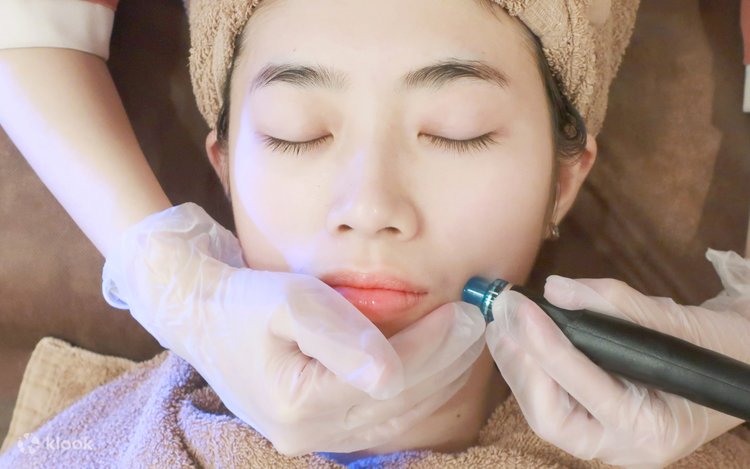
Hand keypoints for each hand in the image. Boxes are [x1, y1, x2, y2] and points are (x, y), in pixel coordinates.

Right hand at [102, 203, 484, 454]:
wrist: (197, 309)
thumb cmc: (241, 297)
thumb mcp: (290, 301)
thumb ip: (341, 336)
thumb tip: (392, 372)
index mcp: (298, 405)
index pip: (390, 380)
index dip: (434, 346)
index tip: (465, 312)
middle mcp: (307, 432)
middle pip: (399, 404)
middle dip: (445, 362)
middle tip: (478, 323)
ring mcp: (310, 433)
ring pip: (395, 415)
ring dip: (436, 377)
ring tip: (466, 340)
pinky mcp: (314, 422)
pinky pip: (379, 416)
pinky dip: (413, 390)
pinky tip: (435, 364)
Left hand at [485, 275, 748, 467]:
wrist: (742, 366)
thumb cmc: (718, 348)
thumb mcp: (677, 320)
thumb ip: (615, 304)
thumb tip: (556, 289)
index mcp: (655, 429)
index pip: (588, 389)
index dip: (549, 347)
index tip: (523, 308)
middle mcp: (626, 448)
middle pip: (551, 418)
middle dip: (522, 366)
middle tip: (504, 317)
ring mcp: (608, 442)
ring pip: (543, 415)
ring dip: (517, 366)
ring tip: (501, 322)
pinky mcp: (595, 427)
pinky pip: (551, 405)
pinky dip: (530, 371)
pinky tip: (516, 339)